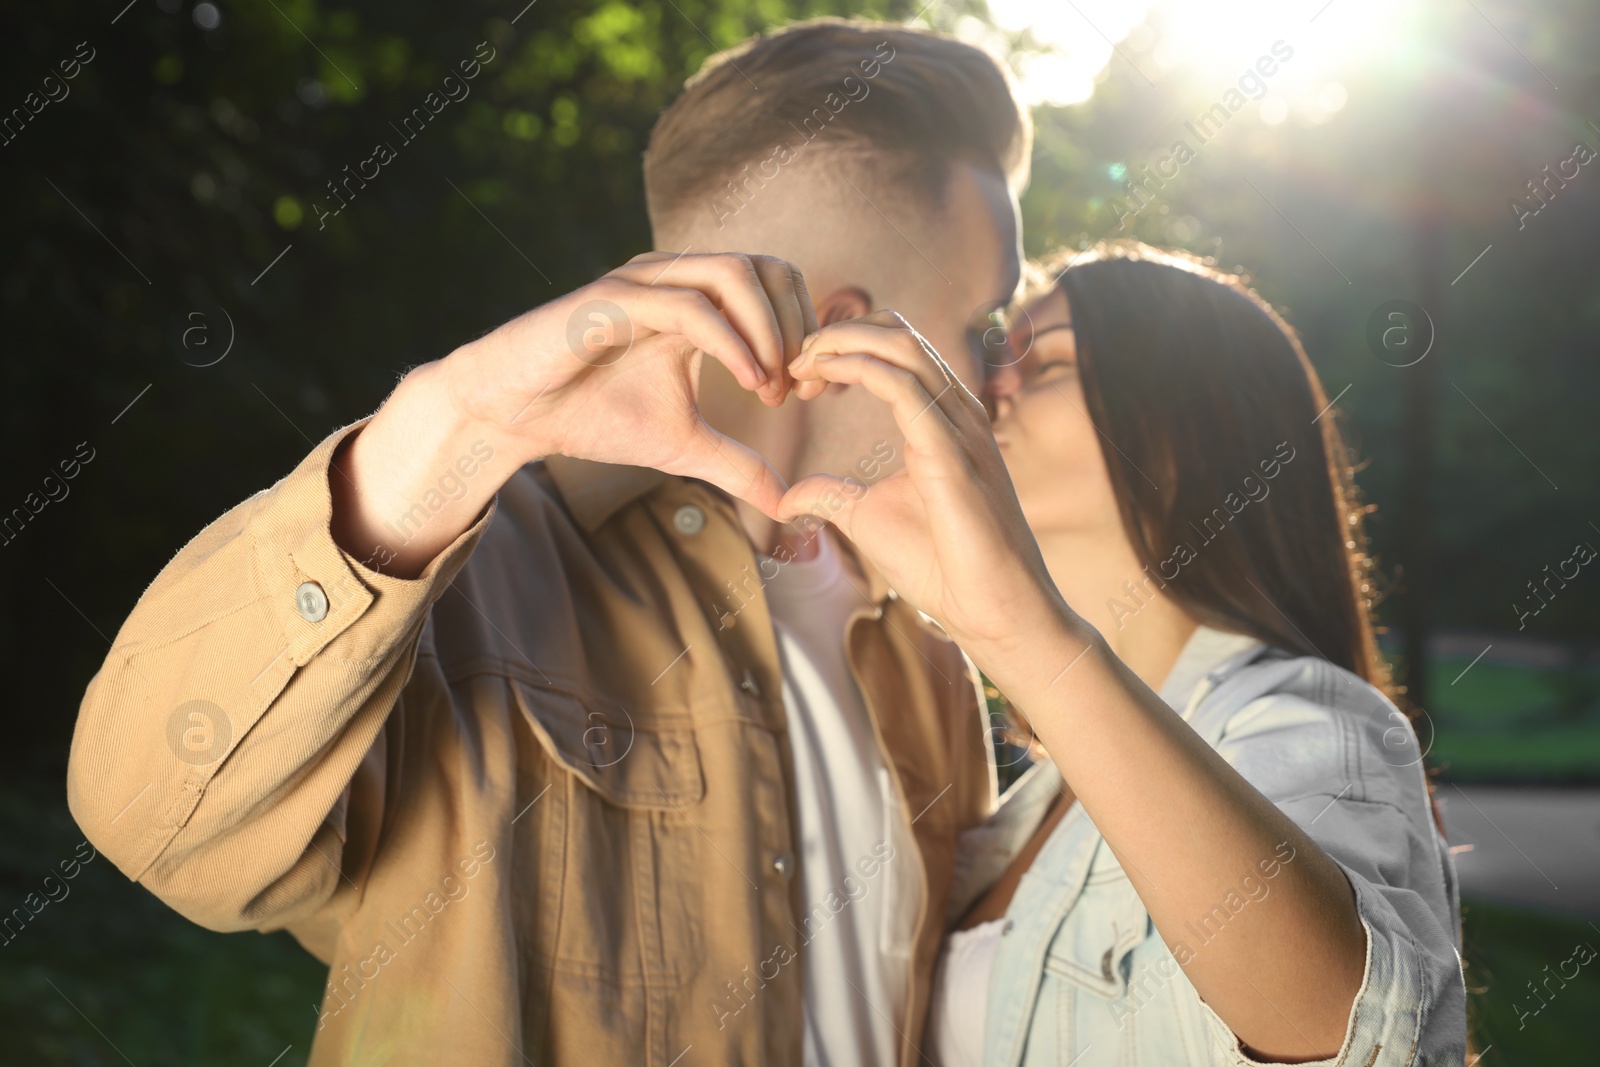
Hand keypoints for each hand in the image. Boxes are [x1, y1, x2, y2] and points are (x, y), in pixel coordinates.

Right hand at [447, 251, 816, 517]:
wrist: (513, 414)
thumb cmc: (592, 415)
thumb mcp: (684, 446)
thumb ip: (738, 465)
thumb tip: (788, 503)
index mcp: (698, 300)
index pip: (778, 285)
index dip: (808, 333)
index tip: (812, 395)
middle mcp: (676, 278)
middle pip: (770, 266)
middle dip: (798, 327)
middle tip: (800, 390)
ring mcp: (645, 283)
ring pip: (734, 271)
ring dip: (768, 330)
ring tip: (771, 389)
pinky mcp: (614, 300)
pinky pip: (688, 304)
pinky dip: (730, 342)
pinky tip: (748, 383)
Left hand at [777, 311, 1069, 654]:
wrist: (991, 610)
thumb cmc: (943, 565)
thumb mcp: (869, 519)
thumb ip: (832, 496)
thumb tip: (787, 499)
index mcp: (942, 419)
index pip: (895, 350)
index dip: (844, 348)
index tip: (801, 377)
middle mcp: (955, 411)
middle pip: (897, 334)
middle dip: (838, 335)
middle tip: (795, 363)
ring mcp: (958, 426)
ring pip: (901, 346)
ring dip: (842, 342)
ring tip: (802, 363)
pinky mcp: (950, 450)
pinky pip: (901, 386)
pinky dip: (856, 368)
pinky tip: (821, 377)